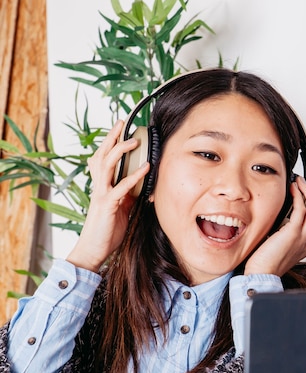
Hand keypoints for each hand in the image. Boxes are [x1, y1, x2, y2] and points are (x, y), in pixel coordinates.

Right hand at [66, 120, 149, 271]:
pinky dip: (133, 176)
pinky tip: (145, 168)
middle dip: (112, 138)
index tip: (120, 128)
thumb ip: (128, 194)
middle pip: (101, 155)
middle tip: (122, 122)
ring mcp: (101, 195)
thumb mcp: (122, 208)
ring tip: (135, 140)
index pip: (103, 158)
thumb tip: (142, 183)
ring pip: (107, 166)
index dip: (110, 142)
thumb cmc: (107, 230)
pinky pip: (120, 187)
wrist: (93, 250)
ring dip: (120, 151)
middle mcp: (98, 187)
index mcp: (101, 186)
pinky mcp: (107, 206)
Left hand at [243, 176, 305, 275]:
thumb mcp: (275, 246)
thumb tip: (277, 220)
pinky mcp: (293, 235)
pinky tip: (293, 190)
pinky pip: (301, 211)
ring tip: (300, 182)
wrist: (261, 277)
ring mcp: (302, 238)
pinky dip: (299, 197)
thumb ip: (281, 234)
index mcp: (303, 246)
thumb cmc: (262, 266)